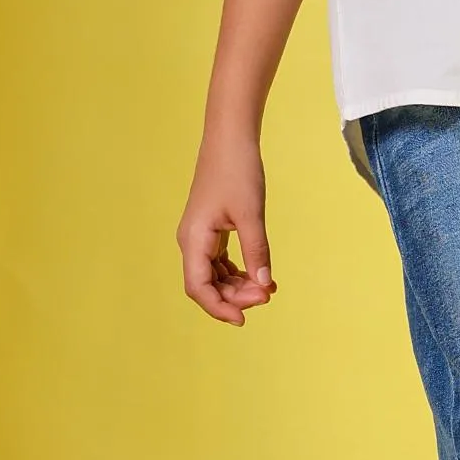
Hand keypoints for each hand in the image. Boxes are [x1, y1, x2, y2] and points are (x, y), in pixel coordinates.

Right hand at [178, 141, 276, 325]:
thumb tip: (263, 285)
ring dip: (238, 286)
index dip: (219, 307)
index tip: (244, 319)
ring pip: (215, 275)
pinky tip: (260, 276)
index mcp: (193, 239)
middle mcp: (191, 241)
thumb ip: (257, 252)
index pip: (198, 287)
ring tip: (267, 288)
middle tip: (267, 294)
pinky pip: (221, 262)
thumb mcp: (251, 215)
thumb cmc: (237, 171)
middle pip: (207, 285)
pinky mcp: (211, 231)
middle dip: (235, 296)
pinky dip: (239, 272)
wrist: (230, 140)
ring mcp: (200, 236)